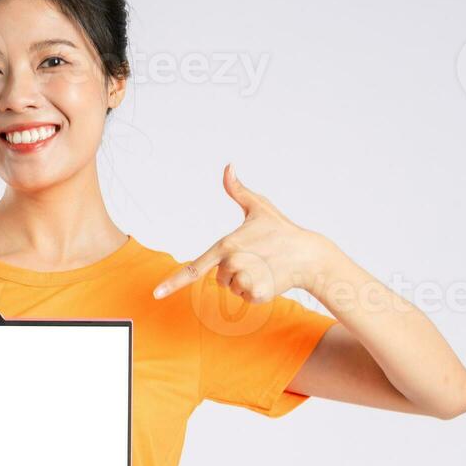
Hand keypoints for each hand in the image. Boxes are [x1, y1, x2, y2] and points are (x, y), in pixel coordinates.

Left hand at [152, 163, 333, 302]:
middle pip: (218, 277)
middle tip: (256, 258)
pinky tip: (269, 278)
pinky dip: (255, 292)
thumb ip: (237, 190)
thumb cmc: (281, 230)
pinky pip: (245, 297)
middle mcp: (233, 264)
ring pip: (231, 288)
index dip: (174, 282)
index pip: (195, 267)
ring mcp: (246, 280)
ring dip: (244, 282)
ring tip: (263, 267)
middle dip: (233, 271)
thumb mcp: (259, 207)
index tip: (156, 294)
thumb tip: (228, 167)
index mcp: (227, 245)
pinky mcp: (258, 295)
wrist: (309, 256)